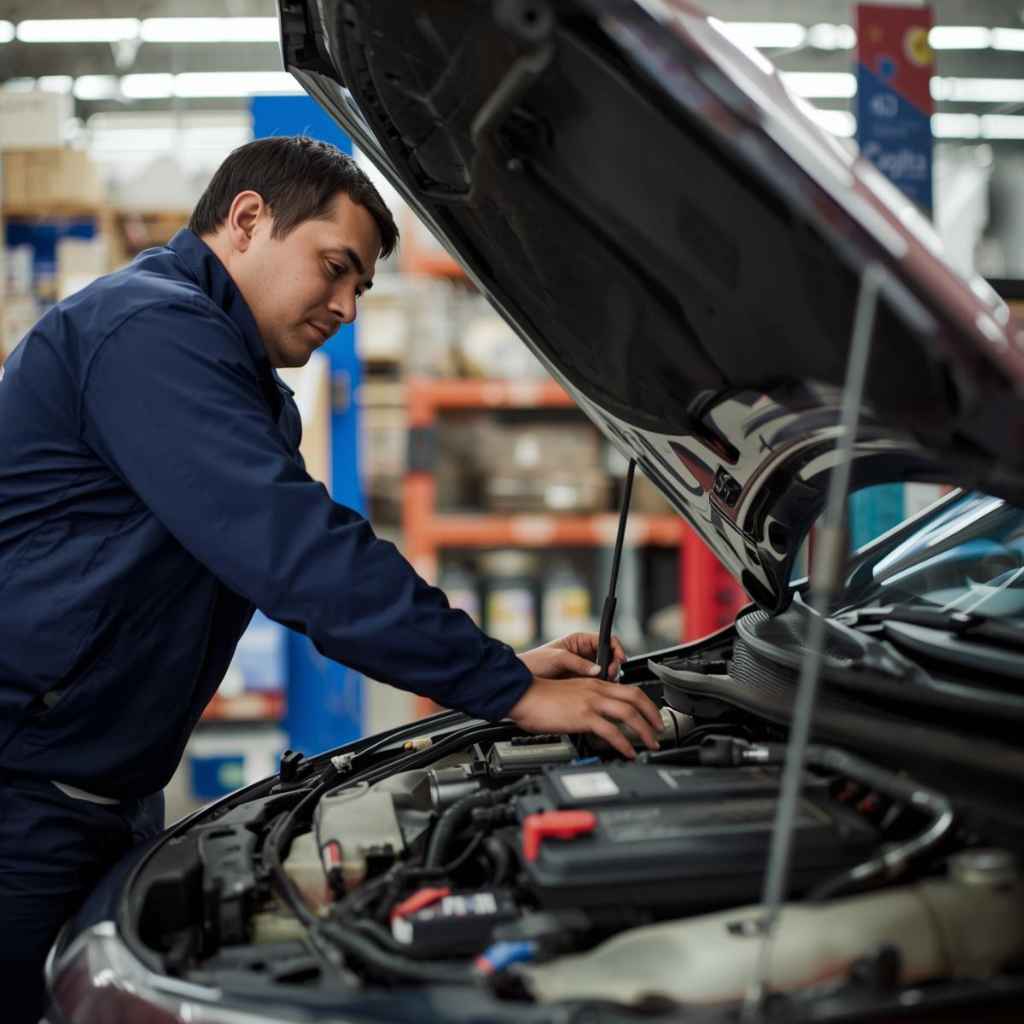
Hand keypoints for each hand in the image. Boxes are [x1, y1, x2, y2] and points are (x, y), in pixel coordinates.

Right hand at [507, 674, 661, 759]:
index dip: (645, 703)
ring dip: (644, 730)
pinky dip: (624, 743)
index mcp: (594, 683)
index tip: (651, 715)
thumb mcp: (570, 693)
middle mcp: (596, 690)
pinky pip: (611, 731)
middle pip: (635, 698)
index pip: (628, 690)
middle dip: (653, 715)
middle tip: (660, 729)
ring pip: (629, 714)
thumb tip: (595, 717)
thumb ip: (586, 701)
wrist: (524, 694)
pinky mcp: (583, 716)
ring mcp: (591, 702)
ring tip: (651, 743)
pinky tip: (628, 752)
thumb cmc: (540, 696)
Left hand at [519, 632, 626, 681]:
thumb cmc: (533, 663)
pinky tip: (598, 692)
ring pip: (604, 672)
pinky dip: (600, 688)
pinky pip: (596, 685)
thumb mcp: (556, 658)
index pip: (606, 640)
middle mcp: (583, 653)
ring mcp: (582, 669)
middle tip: (612, 676)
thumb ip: (577, 663)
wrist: (520, 682)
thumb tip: (597, 669)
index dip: (615, 649)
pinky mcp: (580, 683)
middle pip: (608, 657)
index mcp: (579, 641)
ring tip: (605, 685)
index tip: (619, 659)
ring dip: (608, 679)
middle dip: (613, 666)